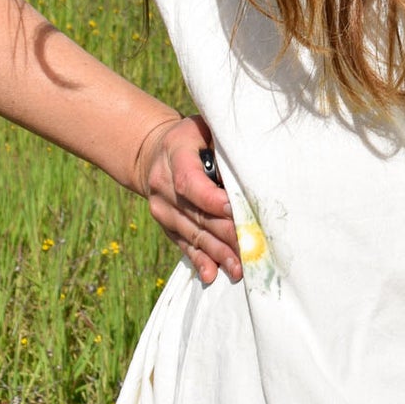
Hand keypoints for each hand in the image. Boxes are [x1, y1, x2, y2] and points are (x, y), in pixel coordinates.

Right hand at [133, 111, 241, 284]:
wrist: (154, 151)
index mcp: (175, 153)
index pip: (190, 183)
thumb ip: (223, 145)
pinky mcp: (167, 225)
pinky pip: (184, 244)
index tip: (235, 210)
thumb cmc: (194, 136)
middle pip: (196, 214)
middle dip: (226, 234)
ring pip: (193, 234)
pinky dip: (200, 260)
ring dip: (217, 253)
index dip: (212, 200)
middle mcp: (163, 185)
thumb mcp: (206, 128)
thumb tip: (250, 171)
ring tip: (239, 268)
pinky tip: (212, 275)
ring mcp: (162, 208)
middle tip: (250, 249)